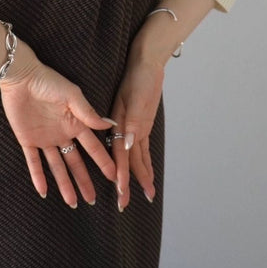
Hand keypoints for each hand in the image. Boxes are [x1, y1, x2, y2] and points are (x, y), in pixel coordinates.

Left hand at [0, 59, 115, 206]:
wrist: (21, 77)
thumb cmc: (48, 81)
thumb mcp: (72, 95)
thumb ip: (88, 112)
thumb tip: (110, 125)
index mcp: (75, 123)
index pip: (93, 147)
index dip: (103, 162)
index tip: (114, 177)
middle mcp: (62, 134)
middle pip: (75, 162)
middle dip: (84, 180)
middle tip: (92, 199)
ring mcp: (45, 139)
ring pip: (57, 166)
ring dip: (64, 184)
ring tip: (72, 202)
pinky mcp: (27, 140)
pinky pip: (34, 162)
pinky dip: (38, 177)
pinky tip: (44, 192)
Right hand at [108, 51, 164, 210]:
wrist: (146, 62)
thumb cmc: (140, 76)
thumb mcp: (137, 98)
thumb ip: (133, 122)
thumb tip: (127, 146)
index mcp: (119, 123)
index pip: (119, 154)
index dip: (120, 174)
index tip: (120, 192)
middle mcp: (124, 128)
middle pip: (125, 161)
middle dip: (125, 183)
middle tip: (124, 205)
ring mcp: (133, 128)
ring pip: (135, 158)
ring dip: (139, 176)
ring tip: (145, 196)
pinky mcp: (141, 125)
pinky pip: (142, 149)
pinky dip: (145, 163)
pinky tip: (147, 176)